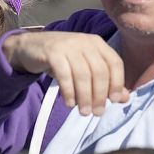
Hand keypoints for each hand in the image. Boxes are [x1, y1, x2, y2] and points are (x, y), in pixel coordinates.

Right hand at [2, 31, 129, 115]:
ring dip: (84, 97)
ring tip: (83, 112)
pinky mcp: (52, 52)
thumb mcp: (84, 67)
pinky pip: (64, 75)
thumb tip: (124, 98)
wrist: (29, 48)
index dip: (117, 83)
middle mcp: (84, 41)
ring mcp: (68, 45)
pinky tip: (69, 103)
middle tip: (97, 112)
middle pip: (99, 71)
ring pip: (82, 74)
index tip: (114, 101)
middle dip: (99, 95)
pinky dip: (68, 91)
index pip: (114, 63)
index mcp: (96, 43)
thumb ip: (104, 81)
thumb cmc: (61, 60)